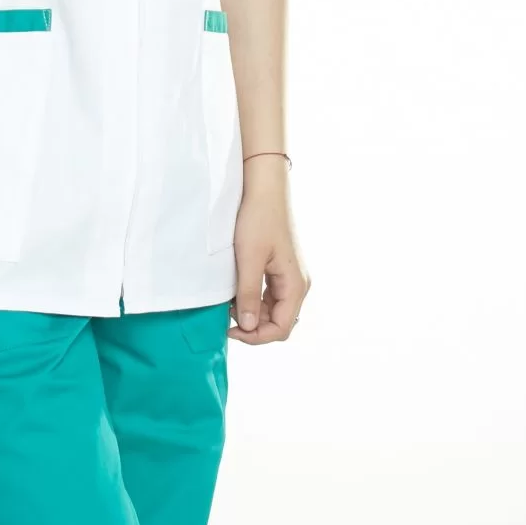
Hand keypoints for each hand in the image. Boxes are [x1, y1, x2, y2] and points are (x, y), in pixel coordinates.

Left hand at [227, 178, 309, 344]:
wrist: (265, 187)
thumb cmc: (258, 218)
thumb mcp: (249, 258)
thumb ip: (248, 294)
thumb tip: (248, 327)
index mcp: (296, 285)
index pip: (281, 328)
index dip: (256, 336)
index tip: (230, 329)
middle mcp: (299, 283)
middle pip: (279, 321)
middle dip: (254, 324)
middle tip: (226, 315)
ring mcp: (291, 275)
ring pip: (274, 309)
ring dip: (253, 311)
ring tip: (230, 301)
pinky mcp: (282, 267)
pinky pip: (271, 294)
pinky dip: (255, 298)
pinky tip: (237, 290)